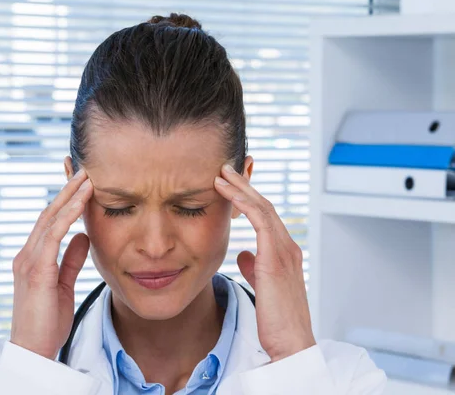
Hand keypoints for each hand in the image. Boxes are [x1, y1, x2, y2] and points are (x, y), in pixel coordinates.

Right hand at [10, 169, 92, 359]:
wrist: (33, 349)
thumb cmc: (47, 320)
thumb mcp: (64, 284)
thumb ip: (72, 259)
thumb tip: (84, 236)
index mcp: (34, 257)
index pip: (50, 222)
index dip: (65, 200)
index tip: (81, 182)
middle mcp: (28, 254)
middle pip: (49, 214)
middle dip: (67, 190)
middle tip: (84, 169)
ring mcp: (29, 261)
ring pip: (50, 219)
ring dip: (69, 196)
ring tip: (86, 177)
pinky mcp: (36, 270)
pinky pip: (53, 236)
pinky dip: (67, 216)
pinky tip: (81, 201)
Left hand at [214, 163, 315, 361]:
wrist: (290, 344)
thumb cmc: (276, 320)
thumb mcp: (263, 286)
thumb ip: (255, 267)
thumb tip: (243, 254)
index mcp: (284, 252)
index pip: (264, 216)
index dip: (247, 198)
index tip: (228, 185)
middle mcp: (287, 246)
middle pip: (264, 206)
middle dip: (244, 185)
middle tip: (225, 169)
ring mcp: (284, 250)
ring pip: (262, 208)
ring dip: (241, 188)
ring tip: (222, 174)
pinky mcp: (276, 258)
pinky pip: (260, 220)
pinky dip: (244, 202)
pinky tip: (228, 192)